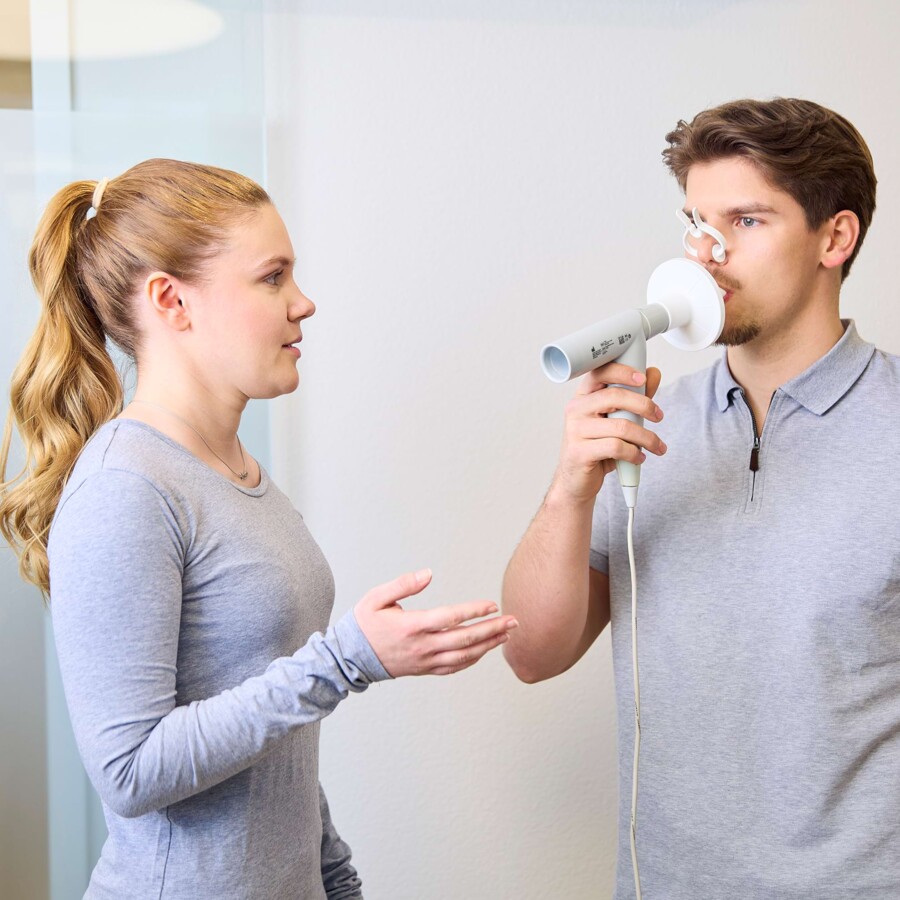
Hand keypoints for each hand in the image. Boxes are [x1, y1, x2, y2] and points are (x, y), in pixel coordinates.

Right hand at [354, 569, 517, 676]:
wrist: (349, 658)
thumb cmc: (363, 624)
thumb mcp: (377, 597)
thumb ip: (403, 584)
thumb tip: (428, 573)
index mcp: (411, 626)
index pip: (449, 618)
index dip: (473, 612)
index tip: (492, 605)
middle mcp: (421, 646)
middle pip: (464, 640)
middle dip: (492, 629)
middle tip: (513, 621)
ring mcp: (424, 661)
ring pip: (463, 657)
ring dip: (488, 645)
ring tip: (506, 634)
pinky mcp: (424, 669)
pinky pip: (453, 668)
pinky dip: (472, 660)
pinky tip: (485, 651)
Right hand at [551, 362, 665, 504]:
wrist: (577, 480)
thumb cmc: (597, 446)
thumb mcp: (616, 419)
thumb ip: (635, 397)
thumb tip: (653, 373)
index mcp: (583, 397)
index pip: (600, 373)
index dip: (622, 372)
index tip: (643, 379)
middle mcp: (576, 410)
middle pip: (615, 397)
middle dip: (644, 405)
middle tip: (658, 416)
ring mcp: (575, 431)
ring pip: (621, 426)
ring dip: (646, 437)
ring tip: (656, 446)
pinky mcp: (579, 452)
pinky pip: (615, 447)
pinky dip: (634, 453)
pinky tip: (638, 457)